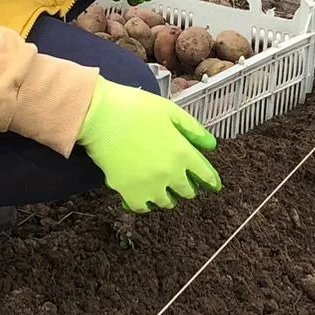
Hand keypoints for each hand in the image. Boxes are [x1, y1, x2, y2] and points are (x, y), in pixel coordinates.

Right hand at [77, 78, 220, 211]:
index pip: (204, 173)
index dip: (210, 180)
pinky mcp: (128, 191)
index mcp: (182, 152)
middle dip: (188, 188)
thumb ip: (192, 129)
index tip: (213, 185)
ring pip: (166, 202)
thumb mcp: (170, 111)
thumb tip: (210, 145)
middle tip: (186, 186)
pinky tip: (145, 199)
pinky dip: (145, 204)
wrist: (100, 116)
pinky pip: (141, 207)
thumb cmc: (135, 108)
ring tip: (165, 194)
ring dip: (168, 197)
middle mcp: (169, 173)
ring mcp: (149, 185)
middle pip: (186, 191)